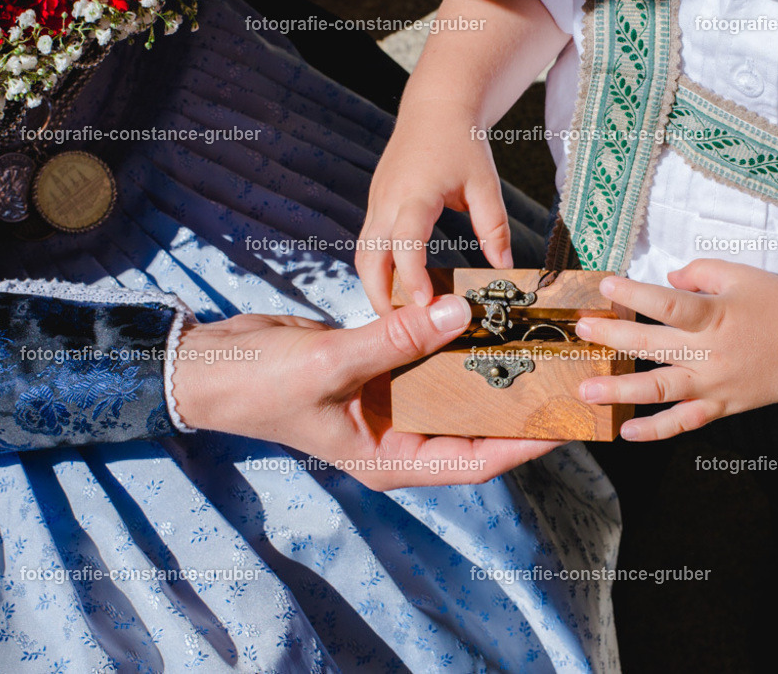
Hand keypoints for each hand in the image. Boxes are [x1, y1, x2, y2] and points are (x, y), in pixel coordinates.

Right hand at [172, 295, 558, 488]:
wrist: (215, 365)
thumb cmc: (262, 384)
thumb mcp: (332, 364)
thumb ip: (397, 340)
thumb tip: (460, 316)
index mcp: (391, 458)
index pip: (473, 462)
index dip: (521, 446)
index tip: (562, 424)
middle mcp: (399, 438)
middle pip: (474, 430)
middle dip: (515, 407)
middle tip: (561, 378)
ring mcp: (391, 407)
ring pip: (454, 394)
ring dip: (488, 372)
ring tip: (534, 345)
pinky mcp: (382, 375)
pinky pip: (429, 362)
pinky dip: (452, 345)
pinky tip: (479, 319)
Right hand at [357, 100, 512, 315]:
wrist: (435, 109)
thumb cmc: (461, 143)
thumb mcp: (485, 184)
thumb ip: (494, 227)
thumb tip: (503, 266)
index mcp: (415, 194)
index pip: (406, 241)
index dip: (412, 275)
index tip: (424, 303)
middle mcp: (387, 201)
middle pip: (369, 258)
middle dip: (381, 295)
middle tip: (403, 326)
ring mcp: (376, 204)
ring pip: (364, 255)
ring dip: (376, 287)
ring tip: (400, 314)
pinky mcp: (375, 207)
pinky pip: (369, 245)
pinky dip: (378, 271)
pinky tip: (397, 289)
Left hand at [575, 260, 777, 440]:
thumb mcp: (742, 275)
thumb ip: (700, 273)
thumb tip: (666, 280)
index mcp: (715, 316)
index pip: (665, 304)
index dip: (633, 294)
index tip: (605, 285)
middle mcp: (709, 353)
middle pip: (651, 347)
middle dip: (611, 338)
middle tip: (581, 331)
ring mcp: (713, 385)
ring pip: (659, 390)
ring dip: (619, 391)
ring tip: (586, 390)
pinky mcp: (721, 407)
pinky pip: (684, 422)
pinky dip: (655, 431)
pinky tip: (626, 432)